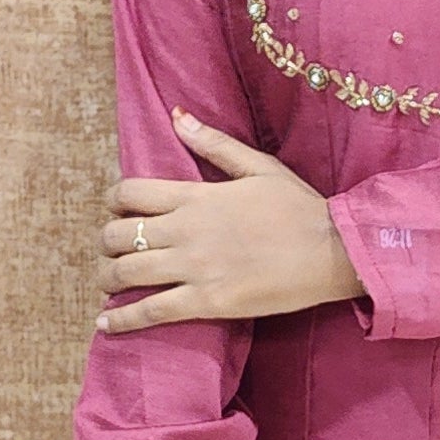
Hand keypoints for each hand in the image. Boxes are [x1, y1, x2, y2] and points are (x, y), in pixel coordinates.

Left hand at [98, 109, 363, 330]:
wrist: (333, 250)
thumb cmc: (300, 207)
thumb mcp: (259, 166)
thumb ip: (214, 143)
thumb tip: (177, 116)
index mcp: (196, 196)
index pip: (130, 193)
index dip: (114, 201)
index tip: (118, 210)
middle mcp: (186, 230)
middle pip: (119, 234)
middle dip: (107, 242)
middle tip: (114, 250)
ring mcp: (194, 268)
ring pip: (126, 273)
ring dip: (107, 278)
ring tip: (107, 283)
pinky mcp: (206, 302)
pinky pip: (151, 312)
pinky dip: (122, 319)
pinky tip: (106, 323)